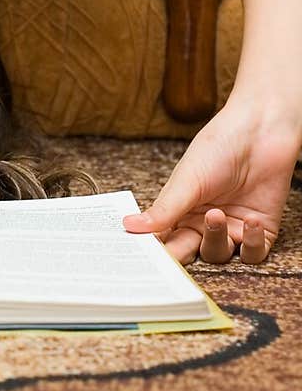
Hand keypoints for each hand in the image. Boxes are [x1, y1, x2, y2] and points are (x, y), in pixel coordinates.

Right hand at [121, 101, 299, 264]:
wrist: (260, 131)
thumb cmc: (219, 147)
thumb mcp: (187, 180)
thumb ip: (164, 210)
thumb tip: (130, 226)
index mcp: (182, 211)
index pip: (164, 240)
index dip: (156, 251)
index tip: (146, 259)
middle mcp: (205, 223)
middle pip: (189, 253)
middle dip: (182, 255)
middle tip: (175, 255)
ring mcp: (233, 227)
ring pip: (218, 254)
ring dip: (216, 239)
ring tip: (216, 214)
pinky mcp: (260, 230)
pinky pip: (253, 253)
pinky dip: (251, 242)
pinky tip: (249, 221)